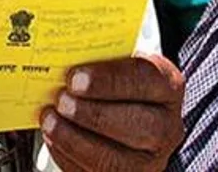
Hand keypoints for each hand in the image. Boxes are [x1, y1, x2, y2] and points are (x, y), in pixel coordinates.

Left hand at [39, 55, 183, 171]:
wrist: (124, 110)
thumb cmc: (116, 83)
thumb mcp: (115, 62)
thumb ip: (97, 59)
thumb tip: (62, 58)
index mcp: (167, 86)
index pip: (145, 79)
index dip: (109, 80)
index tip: (75, 78)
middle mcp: (166, 126)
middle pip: (138, 124)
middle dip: (92, 113)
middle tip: (62, 101)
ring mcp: (149, 159)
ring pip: (117, 159)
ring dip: (75, 139)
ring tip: (51, 120)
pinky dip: (68, 156)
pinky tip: (54, 138)